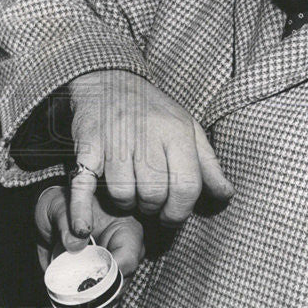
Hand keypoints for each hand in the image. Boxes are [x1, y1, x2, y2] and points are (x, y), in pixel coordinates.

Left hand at [32, 185, 143, 307]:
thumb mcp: (62, 203)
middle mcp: (118, 261)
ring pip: (94, 307)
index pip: (128, 258)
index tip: (99, 282)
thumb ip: (68, 219)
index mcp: (125, 233)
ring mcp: (101, 278)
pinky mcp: (83, 290)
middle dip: (89, 306)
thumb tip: (74, 245)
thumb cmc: (63, 201)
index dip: (116, 273)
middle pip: (113, 291)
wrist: (50, 214)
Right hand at [66, 69, 232, 236]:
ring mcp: (114, 141)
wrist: (109, 80)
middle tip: (149, 202)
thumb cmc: (152, 110)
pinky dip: (81, 209)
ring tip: (128, 191)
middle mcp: (146, 135)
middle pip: (154, 194)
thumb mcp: (187, 127)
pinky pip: (84, 184)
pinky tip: (83, 228)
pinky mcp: (88, 146)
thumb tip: (226, 194)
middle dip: (153, 207)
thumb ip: (208, 163)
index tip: (173, 214)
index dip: (181, 210)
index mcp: (176, 132)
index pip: (186, 186)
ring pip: (123, 194)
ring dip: (126, 203)